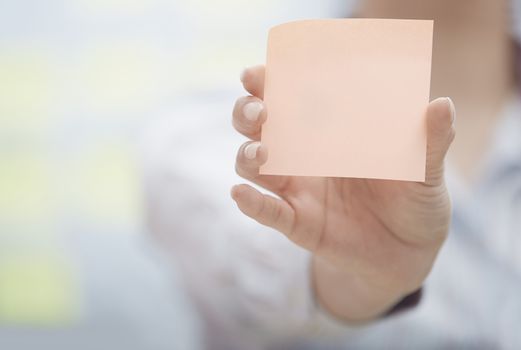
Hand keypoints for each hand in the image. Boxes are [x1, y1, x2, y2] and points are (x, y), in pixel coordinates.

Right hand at [231, 65, 454, 322]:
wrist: (411, 250)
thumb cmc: (414, 200)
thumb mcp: (426, 170)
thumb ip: (431, 141)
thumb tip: (442, 104)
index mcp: (330, 134)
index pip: (289, 101)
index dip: (268, 85)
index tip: (258, 73)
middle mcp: (305, 158)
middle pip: (258, 128)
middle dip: (247, 114)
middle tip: (258, 109)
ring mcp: (298, 191)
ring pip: (255, 167)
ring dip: (248, 156)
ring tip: (260, 151)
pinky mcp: (298, 224)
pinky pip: (269, 213)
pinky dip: (252, 204)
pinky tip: (241, 195)